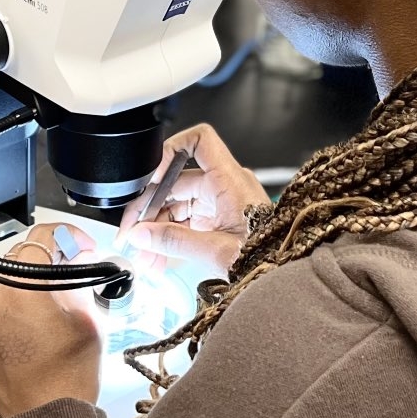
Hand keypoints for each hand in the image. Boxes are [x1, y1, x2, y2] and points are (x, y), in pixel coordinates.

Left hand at [0, 225, 102, 417]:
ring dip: (35, 283)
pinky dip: (20, 302)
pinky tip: (43, 321)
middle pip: (24, 257)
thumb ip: (78, 282)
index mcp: (19, 287)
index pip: (43, 237)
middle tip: (76, 273)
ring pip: (11, 279)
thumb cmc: (63, 381)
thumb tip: (76, 266)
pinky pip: (1, 302)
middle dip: (52, 261)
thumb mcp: (87, 319)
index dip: (69, 237)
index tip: (81, 246)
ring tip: (61, 303)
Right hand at [117, 123, 264, 278]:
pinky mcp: (217, 221)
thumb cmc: (266, 258)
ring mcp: (219, 203)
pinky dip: (170, 239)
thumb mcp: (216, 252)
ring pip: (177, 207)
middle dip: (150, 211)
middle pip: (175, 183)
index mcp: (229, 181)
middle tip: (132, 234)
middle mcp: (224, 186)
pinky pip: (186, 223)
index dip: (170, 151)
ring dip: (157, 231)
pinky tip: (157, 259)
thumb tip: (141, 234)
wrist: (284, 275)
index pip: (200, 142)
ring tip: (145, 257)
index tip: (149, 176)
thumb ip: (174, 241)